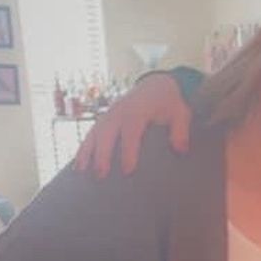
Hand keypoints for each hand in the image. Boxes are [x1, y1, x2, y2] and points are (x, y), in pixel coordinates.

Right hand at [74, 73, 191, 177]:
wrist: (158, 85)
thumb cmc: (170, 103)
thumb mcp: (181, 113)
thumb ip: (181, 131)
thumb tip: (181, 149)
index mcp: (139, 110)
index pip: (131, 131)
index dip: (129, 151)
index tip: (128, 170)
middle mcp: (120, 111)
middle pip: (107, 132)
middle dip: (103, 154)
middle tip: (101, 175)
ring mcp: (109, 114)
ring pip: (94, 133)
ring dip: (87, 151)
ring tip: (82, 172)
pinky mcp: (104, 118)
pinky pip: (91, 133)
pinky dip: (83, 148)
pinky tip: (79, 165)